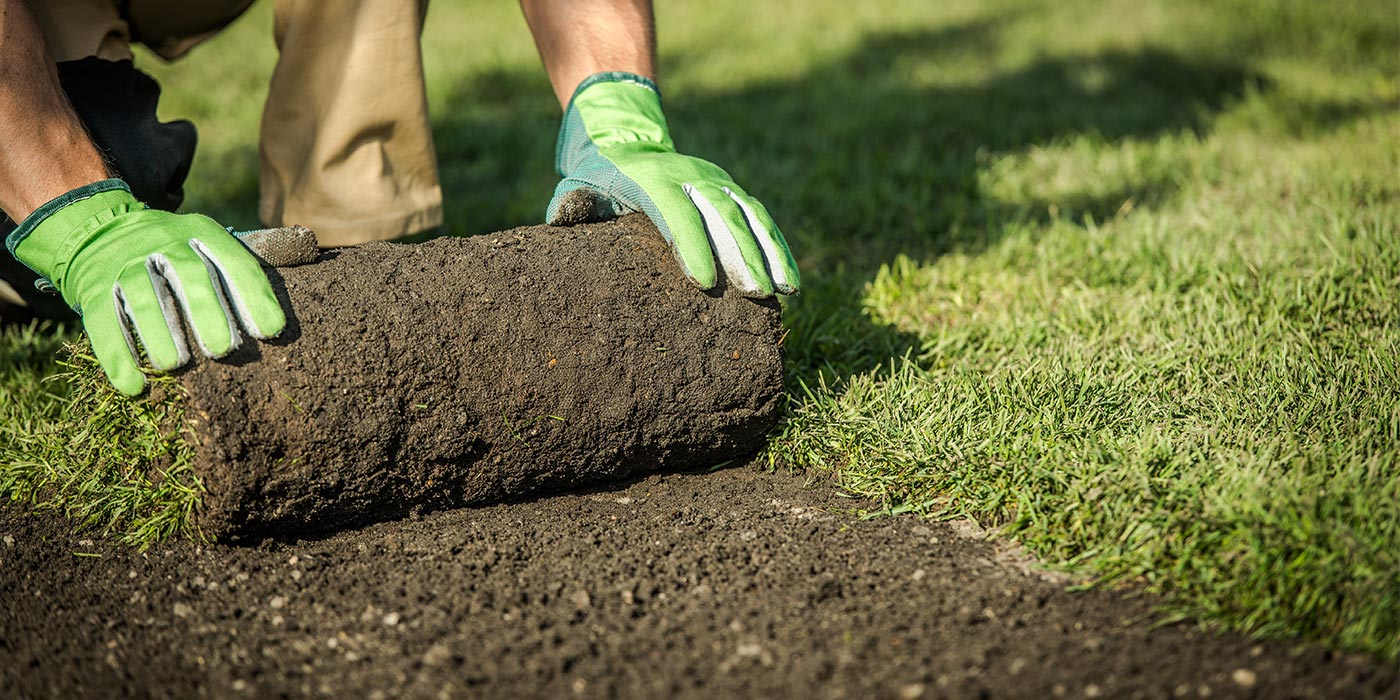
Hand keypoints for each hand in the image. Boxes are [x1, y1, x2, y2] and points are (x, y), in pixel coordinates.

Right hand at [7, 180, 286, 394]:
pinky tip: (133, 386)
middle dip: (209, 312)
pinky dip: (117, 356)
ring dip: (160, 332)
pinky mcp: (92, 288)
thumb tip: (276, 325)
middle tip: (224, 349)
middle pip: (189, 274)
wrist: (95, 228)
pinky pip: (102, 321)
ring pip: (143, 296)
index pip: (234, 261)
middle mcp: (162, 241)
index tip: (271, 332)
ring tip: (176, 364)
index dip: (254, 296)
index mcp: (200, 232)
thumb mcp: (203, 243)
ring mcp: (124, 262)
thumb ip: (235, 272)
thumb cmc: (170, 252)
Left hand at [546, 72, 798, 297]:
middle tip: (754, 293)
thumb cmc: (598, 177)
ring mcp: (716, 181)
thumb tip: (562, 222)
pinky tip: (790, 280)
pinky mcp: (731, 190)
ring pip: (750, 215)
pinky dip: (777, 248)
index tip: (705, 283)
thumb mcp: (579, 186)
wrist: (626, 139)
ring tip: (783, 290)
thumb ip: (573, 205)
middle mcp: (691, 176)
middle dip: (741, 255)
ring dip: (768, 253)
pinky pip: (760, 218)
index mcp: (653, 179)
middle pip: (722, 214)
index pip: (676, 213)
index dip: (692, 245)